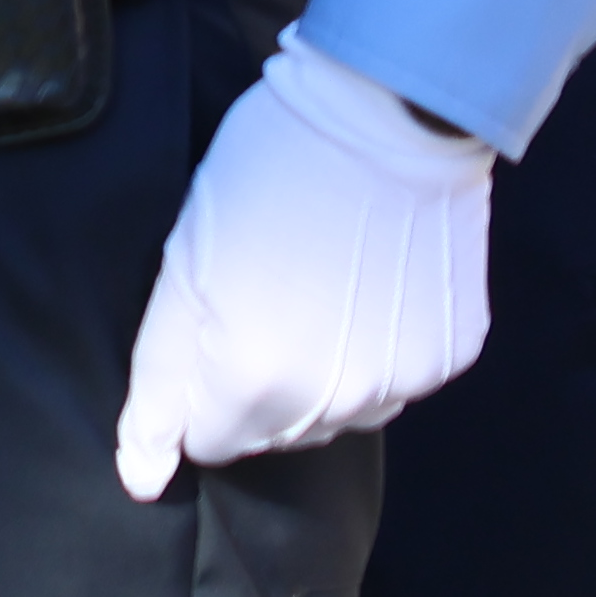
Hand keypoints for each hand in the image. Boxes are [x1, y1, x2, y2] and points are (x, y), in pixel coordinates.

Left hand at [114, 37, 492, 497]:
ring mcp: (404, 381)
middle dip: (254, 384)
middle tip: (259, 295)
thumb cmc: (262, 178)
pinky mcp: (453, 353)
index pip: (210, 442)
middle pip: (276, 432)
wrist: (385, 119)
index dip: (197, 390)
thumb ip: (160, 381)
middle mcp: (335, 401)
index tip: (207, 329)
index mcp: (253, 382)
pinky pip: (398, 380)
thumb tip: (142, 478)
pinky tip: (366, 286)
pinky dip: (375, 349)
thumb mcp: (183, 269)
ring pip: (339, 412)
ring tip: (313, 286)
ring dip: (317, 373)